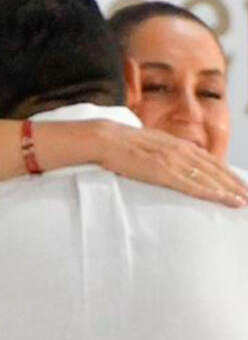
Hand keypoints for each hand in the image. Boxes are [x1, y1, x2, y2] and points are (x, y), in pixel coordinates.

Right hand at [97, 122, 247, 207]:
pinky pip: (192, 185)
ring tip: (243, 201)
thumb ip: (163, 152)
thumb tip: (168, 162)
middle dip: (234, 184)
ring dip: (228, 190)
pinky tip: (223, 199)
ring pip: (209, 177)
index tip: (239, 185)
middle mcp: (181, 151)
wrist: (105, 138)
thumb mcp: (149, 144)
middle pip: (215, 169)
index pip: (209, 161)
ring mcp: (174, 161)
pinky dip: (211, 192)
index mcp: (177, 144)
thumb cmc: (120, 144)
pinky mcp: (163, 172)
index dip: (226, 174)